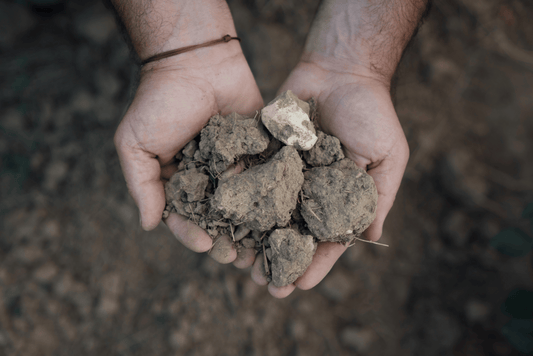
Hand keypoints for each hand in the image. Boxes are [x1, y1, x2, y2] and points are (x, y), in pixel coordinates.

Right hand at [114, 44, 263, 252]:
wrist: (197, 60)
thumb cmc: (160, 102)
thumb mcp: (135, 144)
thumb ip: (141, 185)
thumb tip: (149, 225)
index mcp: (177, 178)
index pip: (183, 215)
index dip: (192, 234)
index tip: (206, 247)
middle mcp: (206, 176)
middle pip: (218, 216)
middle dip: (227, 239)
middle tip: (240, 260)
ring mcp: (234, 164)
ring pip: (245, 204)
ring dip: (253, 228)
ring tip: (264, 250)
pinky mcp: (258, 150)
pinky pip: (266, 177)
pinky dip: (273, 198)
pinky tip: (282, 218)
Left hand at [251, 60, 408, 297]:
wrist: (340, 69)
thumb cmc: (371, 113)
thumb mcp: (387, 156)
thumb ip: (378, 196)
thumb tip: (371, 237)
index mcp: (338, 197)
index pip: (326, 239)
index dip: (314, 263)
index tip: (299, 286)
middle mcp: (309, 190)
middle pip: (291, 233)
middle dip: (278, 259)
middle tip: (263, 286)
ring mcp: (285, 173)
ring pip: (266, 213)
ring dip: (254, 240)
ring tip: (239, 264)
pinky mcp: (264, 152)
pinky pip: (250, 179)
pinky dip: (238, 200)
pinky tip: (224, 221)